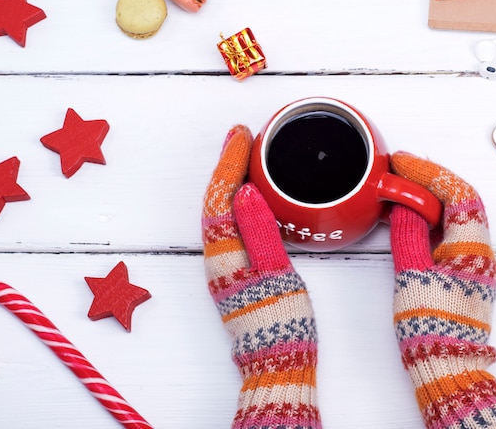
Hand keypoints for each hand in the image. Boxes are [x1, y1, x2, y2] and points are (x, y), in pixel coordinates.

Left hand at [202, 125, 320, 428]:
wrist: (277, 362)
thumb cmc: (280, 322)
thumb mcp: (276, 273)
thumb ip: (260, 231)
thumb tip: (245, 191)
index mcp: (225, 253)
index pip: (220, 195)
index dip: (230, 161)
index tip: (243, 134)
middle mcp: (217, 256)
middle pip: (215, 198)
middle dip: (227, 164)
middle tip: (243, 136)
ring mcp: (225, 263)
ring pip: (221, 210)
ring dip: (231, 178)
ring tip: (247, 155)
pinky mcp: (236, 269)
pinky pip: (231, 223)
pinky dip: (238, 199)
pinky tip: (252, 193)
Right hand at [389, 151, 495, 428]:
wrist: (446, 365)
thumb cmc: (433, 328)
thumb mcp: (412, 275)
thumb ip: (408, 235)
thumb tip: (405, 207)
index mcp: (471, 250)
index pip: (459, 194)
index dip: (431, 173)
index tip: (403, 164)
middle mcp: (478, 253)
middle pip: (461, 200)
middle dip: (431, 179)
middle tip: (401, 170)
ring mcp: (471, 263)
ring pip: (455, 215)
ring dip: (429, 197)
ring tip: (401, 187)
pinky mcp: (460, 273)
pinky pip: (448, 232)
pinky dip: (429, 217)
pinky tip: (409, 217)